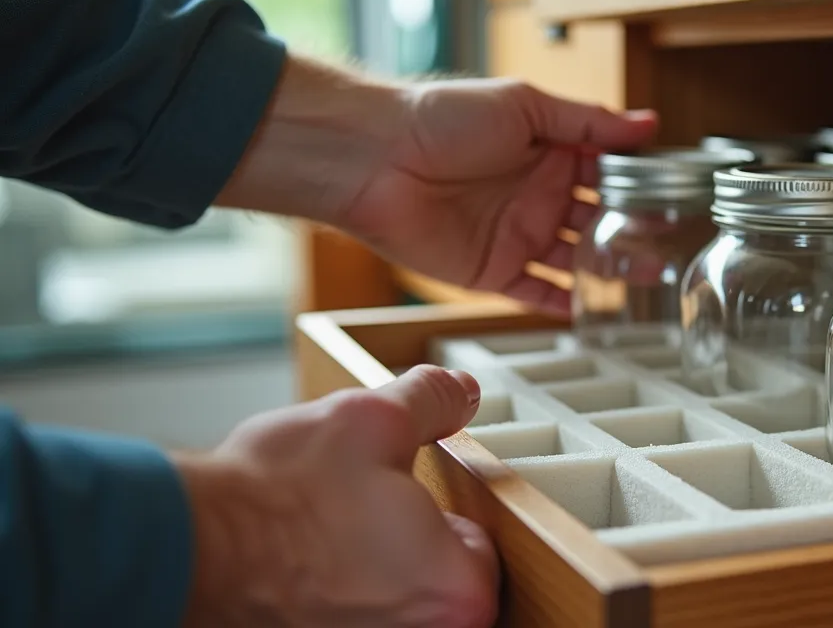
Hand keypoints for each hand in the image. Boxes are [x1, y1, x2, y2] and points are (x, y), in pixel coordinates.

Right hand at [175, 366, 497, 627]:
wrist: (187, 548)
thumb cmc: (277, 500)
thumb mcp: (375, 420)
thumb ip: (433, 404)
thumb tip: (460, 395)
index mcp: (458, 593)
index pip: (478, 541)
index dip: (437, 504)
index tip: (402, 491)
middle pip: (431, 576)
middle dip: (402, 538)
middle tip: (357, 512)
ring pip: (385, 597)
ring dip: (364, 566)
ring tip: (322, 532)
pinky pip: (346, 614)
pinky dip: (329, 591)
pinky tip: (298, 562)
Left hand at [217, 55, 657, 315]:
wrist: (375, 159)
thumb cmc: (442, 117)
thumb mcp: (525, 106)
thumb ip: (588, 122)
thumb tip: (648, 123)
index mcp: (549, 151)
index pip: (608, 172)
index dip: (641, 187)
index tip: (678, 201)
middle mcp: (538, 194)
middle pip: (599, 222)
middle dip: (634, 235)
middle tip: (673, 248)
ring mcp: (517, 235)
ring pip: (576, 260)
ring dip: (610, 271)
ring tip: (648, 281)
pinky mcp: (492, 272)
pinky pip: (538, 294)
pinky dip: (566, 304)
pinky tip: (597, 312)